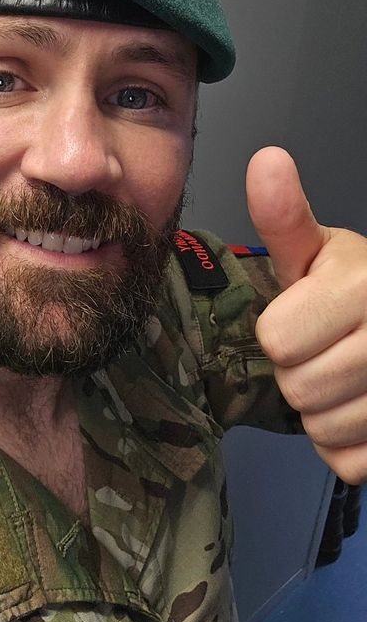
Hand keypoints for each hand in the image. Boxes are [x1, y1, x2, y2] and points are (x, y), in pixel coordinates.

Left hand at [247, 146, 366, 483]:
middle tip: (325, 351)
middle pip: (298, 387)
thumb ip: (286, 217)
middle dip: (299, 372)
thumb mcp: (316, 254)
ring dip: (321, 412)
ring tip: (345, 379)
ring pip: (323, 428)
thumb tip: (265, 158)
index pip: (277, 340)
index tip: (305, 318)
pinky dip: (344, 446)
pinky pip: (347, 462)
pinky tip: (360, 411)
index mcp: (364, 284)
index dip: (280, 332)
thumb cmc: (351, 291)